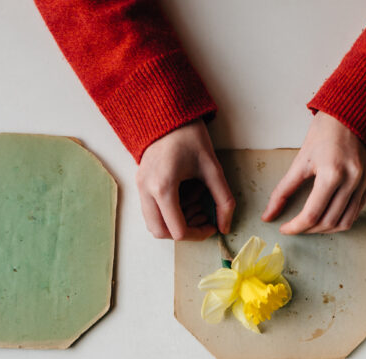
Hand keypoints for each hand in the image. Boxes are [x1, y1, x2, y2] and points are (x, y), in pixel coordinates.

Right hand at [136, 120, 234, 239]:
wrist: (168, 116)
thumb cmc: (191, 138)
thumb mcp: (213, 169)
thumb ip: (223, 201)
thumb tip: (225, 227)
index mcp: (164, 187)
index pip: (178, 230)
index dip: (199, 234)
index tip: (212, 225)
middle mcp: (146, 190)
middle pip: (161, 232)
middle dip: (185, 232)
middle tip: (203, 220)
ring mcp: (140, 187)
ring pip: (153, 224)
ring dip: (175, 224)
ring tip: (195, 206)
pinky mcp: (139, 184)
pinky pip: (151, 211)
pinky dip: (167, 214)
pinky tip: (185, 199)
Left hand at [262, 112, 365, 234]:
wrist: (351, 116)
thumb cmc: (324, 133)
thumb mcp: (300, 161)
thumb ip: (283, 191)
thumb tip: (268, 215)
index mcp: (331, 173)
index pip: (312, 214)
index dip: (295, 227)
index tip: (284, 229)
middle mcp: (351, 181)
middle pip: (328, 222)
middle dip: (308, 230)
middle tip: (295, 227)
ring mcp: (363, 183)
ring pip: (344, 223)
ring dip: (325, 229)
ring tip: (310, 225)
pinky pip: (356, 213)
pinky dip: (340, 220)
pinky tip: (327, 216)